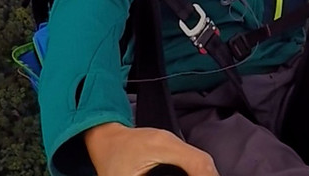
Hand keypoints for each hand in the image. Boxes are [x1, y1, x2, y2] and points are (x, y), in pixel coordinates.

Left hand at [84, 123, 218, 175]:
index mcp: (162, 146)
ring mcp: (172, 140)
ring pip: (201, 160)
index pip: (199, 163)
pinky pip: (193, 159)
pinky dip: (198, 171)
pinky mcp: (170, 145)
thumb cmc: (110, 157)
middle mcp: (170, 140)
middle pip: (204, 162)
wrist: (103, 136)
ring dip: (205, 174)